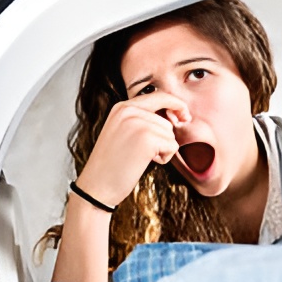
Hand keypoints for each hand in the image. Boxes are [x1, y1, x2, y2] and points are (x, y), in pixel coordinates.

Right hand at [74, 92, 190, 208]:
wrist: (97, 186)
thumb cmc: (111, 164)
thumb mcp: (122, 131)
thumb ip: (142, 119)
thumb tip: (176, 115)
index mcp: (122, 107)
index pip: (159, 96)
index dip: (176, 104)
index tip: (184, 116)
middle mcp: (129, 110)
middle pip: (166, 121)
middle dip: (163, 139)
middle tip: (142, 152)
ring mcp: (138, 123)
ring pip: (170, 134)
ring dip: (162, 149)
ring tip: (139, 158)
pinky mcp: (147, 139)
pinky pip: (172, 146)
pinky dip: (164, 158)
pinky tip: (144, 162)